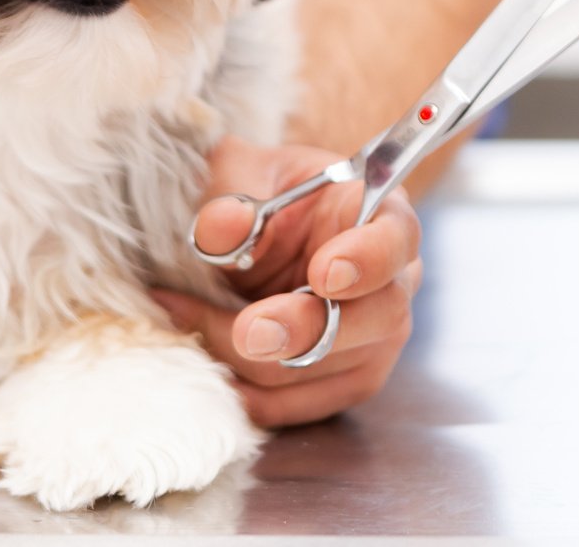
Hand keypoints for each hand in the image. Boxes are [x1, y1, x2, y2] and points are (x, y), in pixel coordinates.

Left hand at [151, 134, 420, 427]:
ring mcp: (374, 341)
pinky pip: (293, 406)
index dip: (367, 260)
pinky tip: (198, 352)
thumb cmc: (267, 193)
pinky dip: (241, 388)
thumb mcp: (243, 172)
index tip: (324, 274)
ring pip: (324, 369)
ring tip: (183, 313)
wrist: (267, 228)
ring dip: (249, 357)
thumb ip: (233, 194)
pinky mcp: (341, 382)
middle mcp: (394, 284)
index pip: (395, 240)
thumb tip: (225, 229)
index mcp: (383, 217)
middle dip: (304, 329)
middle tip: (248, 332)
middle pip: (373, 320)